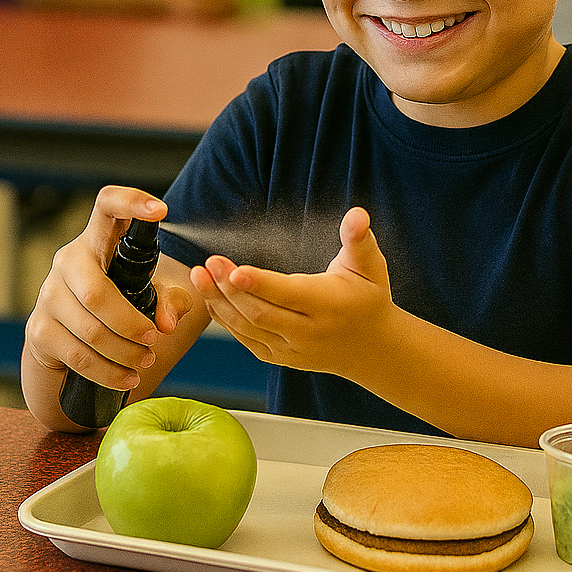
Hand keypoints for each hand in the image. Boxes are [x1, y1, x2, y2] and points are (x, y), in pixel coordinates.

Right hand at [25, 186, 194, 390]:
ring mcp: (48, 296)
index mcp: (98, 241)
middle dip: (131, 323)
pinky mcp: (38, 330)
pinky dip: (108, 371)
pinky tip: (128, 377)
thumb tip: (166, 323)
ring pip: (89, 330)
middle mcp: (68, 261)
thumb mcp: (151, 296)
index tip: (160, 210)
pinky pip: (78, 356)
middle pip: (97, 293)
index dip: (131, 202)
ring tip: (146, 360)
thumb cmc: (119, 304)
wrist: (66, 340)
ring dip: (124, 352)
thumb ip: (169, 302)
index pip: (107, 206)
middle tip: (155, 339)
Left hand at [190, 207, 398, 377]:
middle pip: (261, 313)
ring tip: (199, 275)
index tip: (233, 268)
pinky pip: (246, 339)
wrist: (373, 348)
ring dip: (220, 302)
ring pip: (248, 328)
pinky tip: (210, 295)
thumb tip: (357, 214)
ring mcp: (292, 349)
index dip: (260, 283)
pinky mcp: (279, 357)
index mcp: (330, 305)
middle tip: (208, 263)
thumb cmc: (369, 297)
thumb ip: (359, 238)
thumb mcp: (370, 265)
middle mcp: (309, 332)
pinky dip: (225, 318)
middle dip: (230, 288)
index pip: (289, 295)